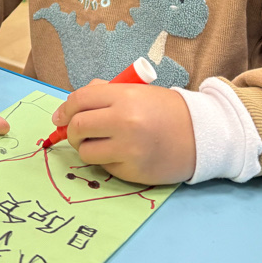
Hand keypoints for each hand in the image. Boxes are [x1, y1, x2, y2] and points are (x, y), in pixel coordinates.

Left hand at [52, 80, 195, 184]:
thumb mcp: (136, 91)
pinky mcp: (132, 171)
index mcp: (124, 96)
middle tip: (77, 133)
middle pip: (77, 127)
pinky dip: (106, 161)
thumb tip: (65, 109)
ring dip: (86, 148)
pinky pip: (104, 167)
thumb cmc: (165, 110)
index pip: (79, 100)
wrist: (201, 134)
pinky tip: (121, 154)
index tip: (61, 116)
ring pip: (85, 152)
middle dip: (71, 131)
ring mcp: (128, 149)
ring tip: (101, 144)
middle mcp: (124, 122)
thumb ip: (103, 93)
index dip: (65, 109)